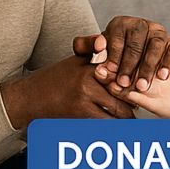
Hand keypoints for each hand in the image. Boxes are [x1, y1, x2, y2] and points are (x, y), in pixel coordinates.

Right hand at [0, 56, 134, 129]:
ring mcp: (84, 100)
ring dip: (128, 118)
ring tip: (133, 121)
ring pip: (119, 112)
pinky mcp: (80, 115)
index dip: (133, 84)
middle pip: (124, 95)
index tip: (140, 89)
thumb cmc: (54, 79)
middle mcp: (88, 82)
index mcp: (89, 67)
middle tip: (140, 107)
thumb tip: (103, 38)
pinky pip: (107, 124)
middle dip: (134, 104)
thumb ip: (89, 46)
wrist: (29, 100)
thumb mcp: (72, 60)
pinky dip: (116, 127)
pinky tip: (120, 130)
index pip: (121, 75)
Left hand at [72, 16, 169, 92]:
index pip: (117, 37)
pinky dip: (169, 63)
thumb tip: (98, 45)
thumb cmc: (111, 56)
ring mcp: (159, 33)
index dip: (113, 55)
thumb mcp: (95, 50)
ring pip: (155, 46)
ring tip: (142, 85)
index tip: (109, 71)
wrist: (135, 62)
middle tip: (123, 83)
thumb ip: (86, 46)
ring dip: (148, 67)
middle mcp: (141, 24)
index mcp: (121, 23)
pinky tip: (162, 77)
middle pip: (136, 43)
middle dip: (129, 65)